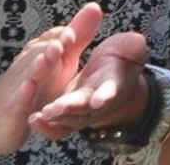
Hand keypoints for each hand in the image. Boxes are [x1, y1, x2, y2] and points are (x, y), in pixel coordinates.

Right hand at [0, 2, 103, 154]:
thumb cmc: (37, 84)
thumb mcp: (61, 60)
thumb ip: (77, 35)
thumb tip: (95, 5)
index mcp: (42, 53)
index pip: (53, 39)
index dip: (63, 36)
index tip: (72, 32)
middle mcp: (29, 66)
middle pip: (40, 53)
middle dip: (53, 45)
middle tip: (68, 37)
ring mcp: (20, 87)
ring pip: (30, 74)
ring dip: (40, 65)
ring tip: (50, 56)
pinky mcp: (14, 110)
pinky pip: (19, 101)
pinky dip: (24, 94)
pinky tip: (29, 88)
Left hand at [30, 27, 152, 139]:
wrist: (111, 79)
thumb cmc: (120, 60)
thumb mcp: (129, 49)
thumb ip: (132, 46)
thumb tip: (136, 42)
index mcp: (114, 85)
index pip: (111, 91)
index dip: (105, 95)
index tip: (99, 99)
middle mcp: (97, 104)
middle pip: (85, 109)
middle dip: (71, 108)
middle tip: (56, 107)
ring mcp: (82, 113)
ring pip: (69, 119)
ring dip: (56, 116)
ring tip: (43, 112)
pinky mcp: (68, 116)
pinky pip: (58, 127)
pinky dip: (47, 127)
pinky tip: (33, 119)